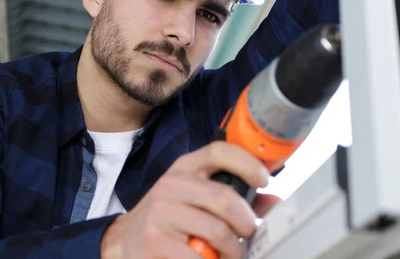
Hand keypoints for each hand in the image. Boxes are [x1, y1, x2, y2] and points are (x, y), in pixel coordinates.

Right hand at [100, 141, 270, 258]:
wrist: (125, 241)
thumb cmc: (169, 218)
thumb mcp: (196, 199)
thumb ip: (235, 198)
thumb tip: (274, 201)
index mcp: (185, 168)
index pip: (219, 151)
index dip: (247, 162)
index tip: (264, 180)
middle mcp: (172, 184)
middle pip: (225, 198)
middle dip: (246, 223)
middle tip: (248, 235)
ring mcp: (161, 212)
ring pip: (218, 231)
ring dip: (233, 250)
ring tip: (229, 254)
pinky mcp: (155, 241)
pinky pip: (199, 256)